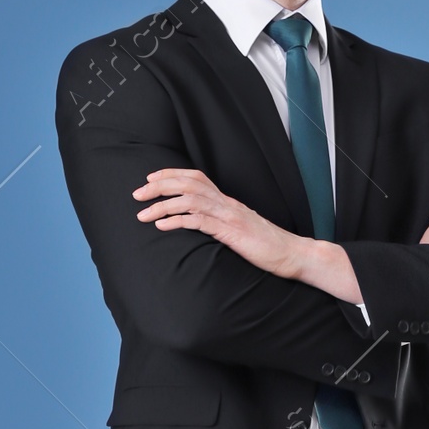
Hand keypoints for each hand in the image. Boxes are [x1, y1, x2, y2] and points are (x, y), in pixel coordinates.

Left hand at [133, 169, 363, 302]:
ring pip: (190, 199)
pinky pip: (200, 222)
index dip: (171, 174)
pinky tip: (163, 226)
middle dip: (159, 186)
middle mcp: (226, 203)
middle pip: (188, 183)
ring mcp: (229, 216)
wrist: (291, 254)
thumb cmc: (265, 246)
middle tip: (137, 195)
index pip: (196, 177)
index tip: (150, 179)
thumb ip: (220, 223)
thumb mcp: (238, 230)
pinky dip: (178, 221)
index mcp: (227, 201)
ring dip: (162, 205)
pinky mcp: (231, 232)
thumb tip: (199, 223)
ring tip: (143, 214)